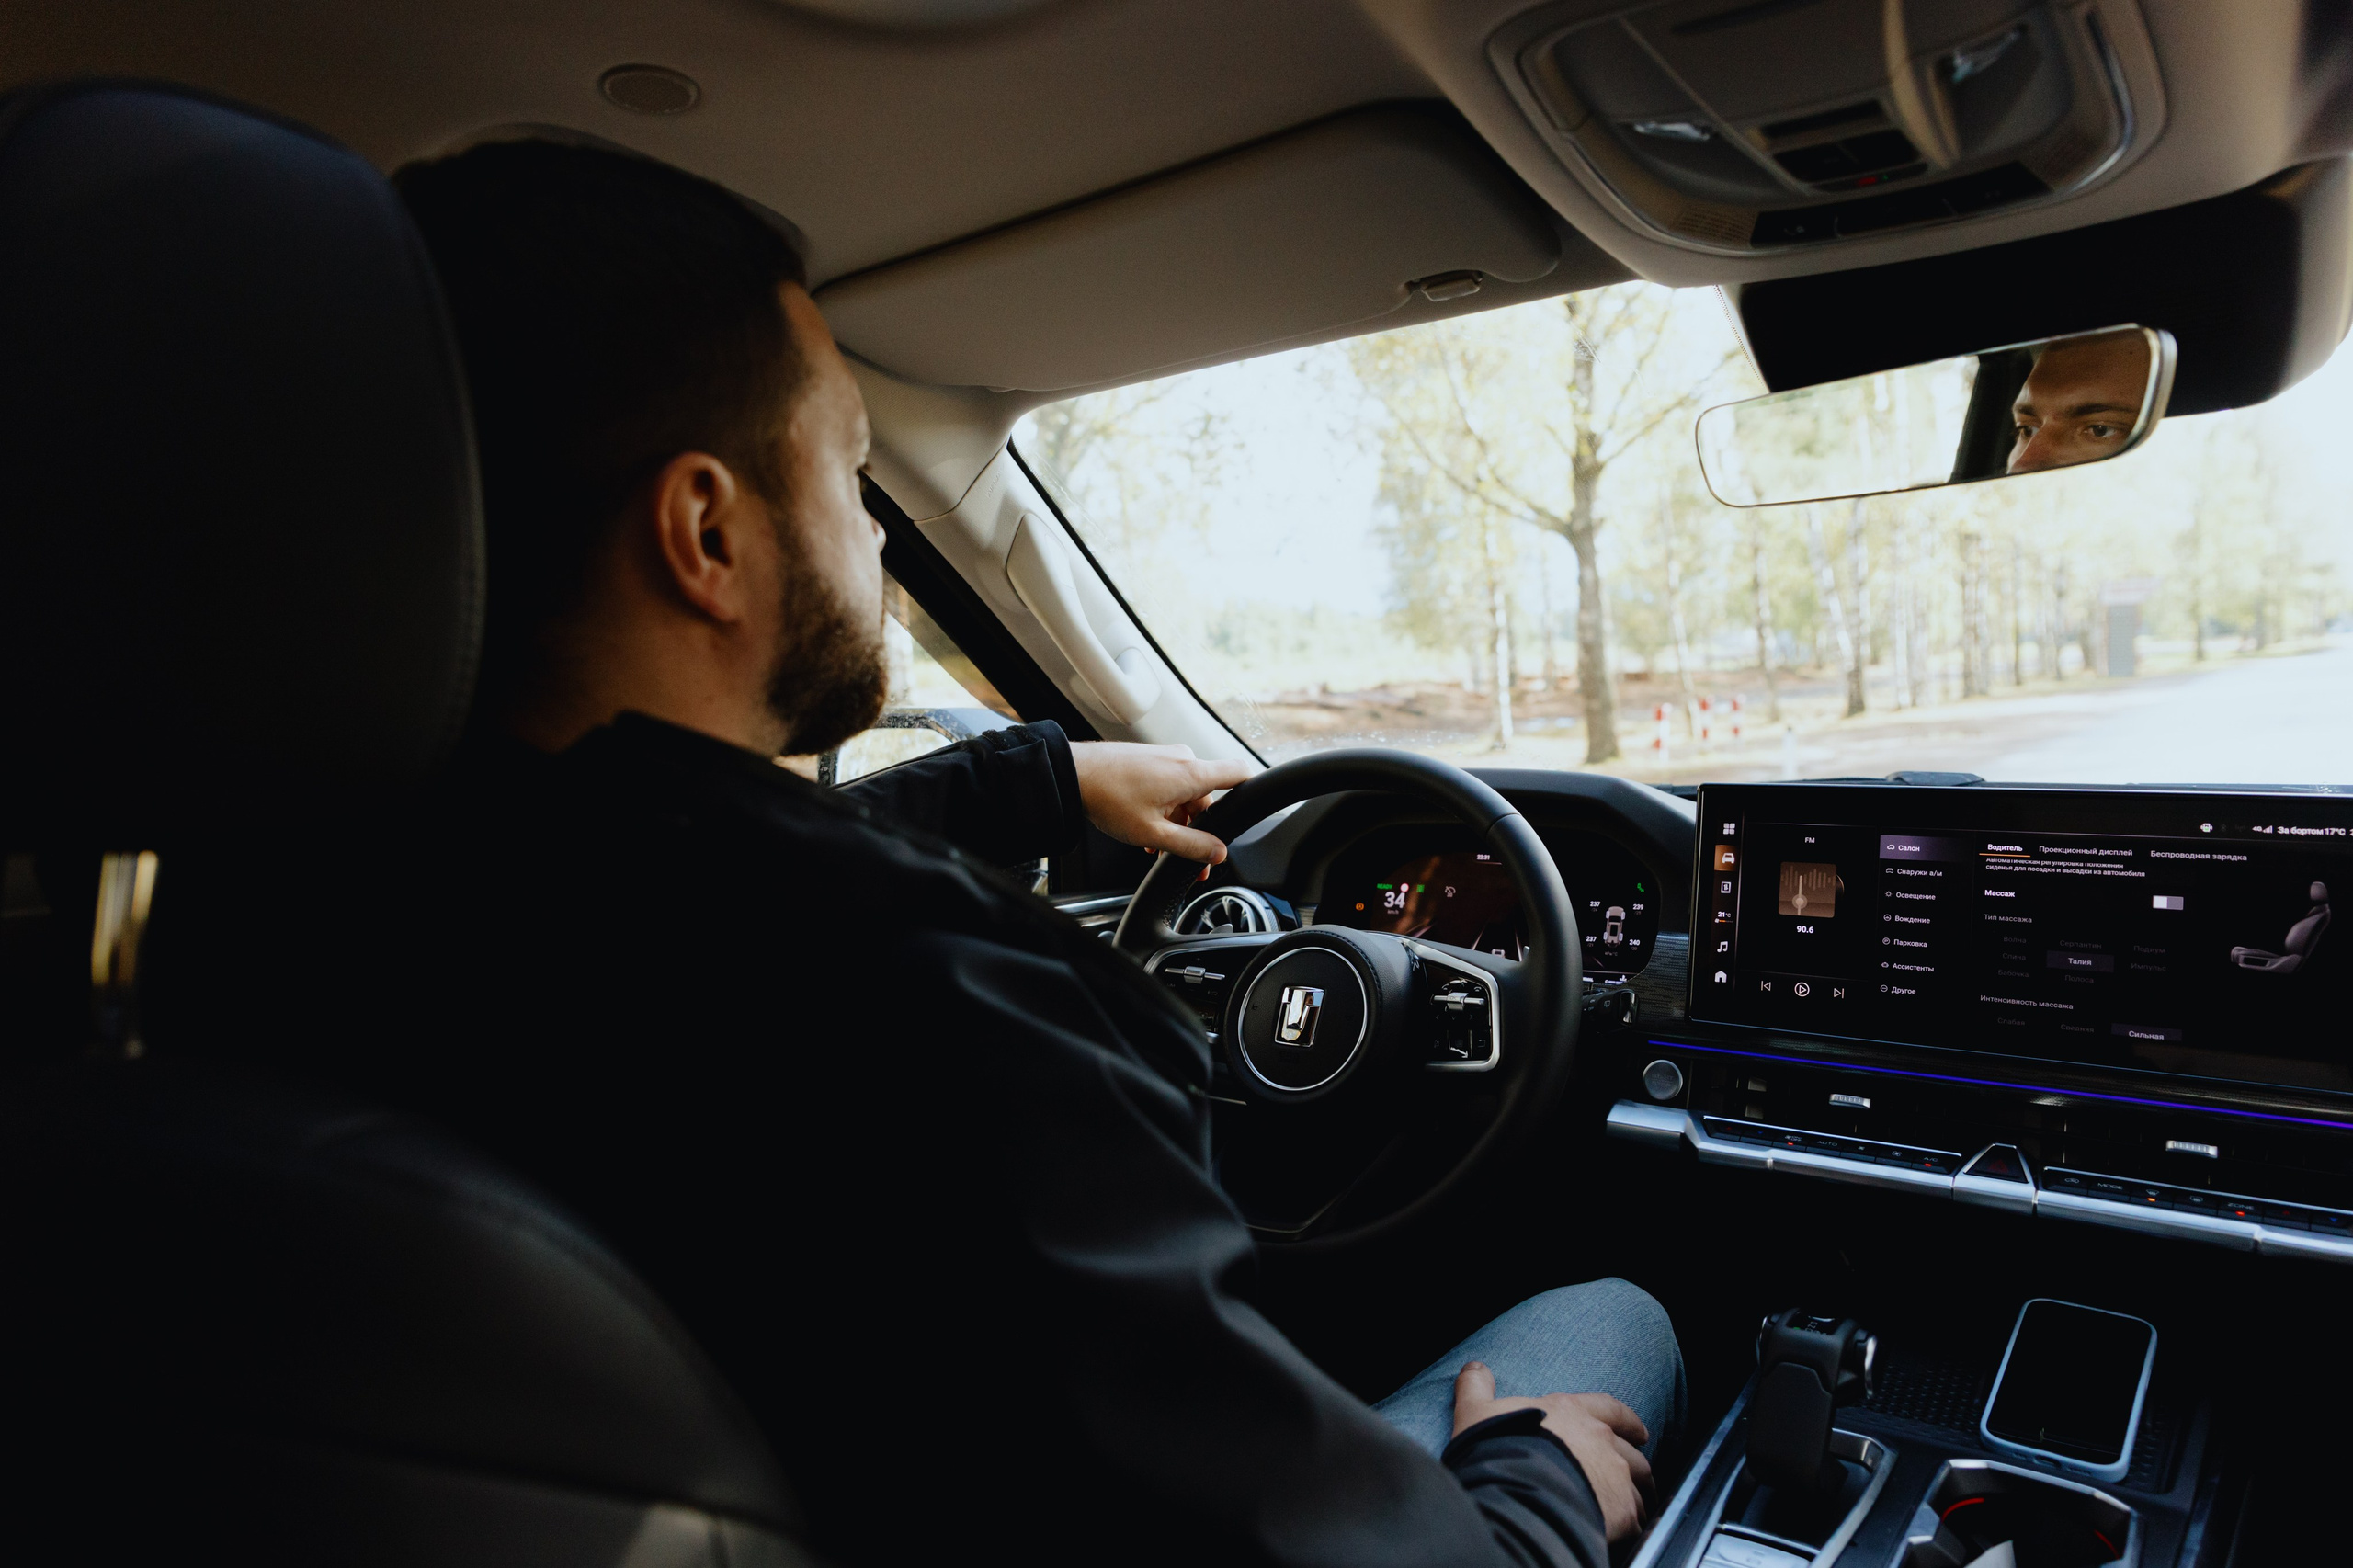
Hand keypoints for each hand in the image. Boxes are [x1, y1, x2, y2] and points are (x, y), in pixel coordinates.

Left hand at [1067, 742, 1250, 863]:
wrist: (1074, 774)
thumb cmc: (1108, 797)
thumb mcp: (1154, 832)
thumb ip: (1191, 845)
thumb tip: (1218, 853)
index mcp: (1191, 774)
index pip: (1240, 774)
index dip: (1251, 793)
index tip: (1249, 814)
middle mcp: (1182, 760)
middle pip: (1208, 796)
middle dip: (1200, 828)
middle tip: (1191, 858)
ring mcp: (1165, 757)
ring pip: (1186, 794)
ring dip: (1178, 822)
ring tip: (1157, 846)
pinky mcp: (1150, 759)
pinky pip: (1169, 786)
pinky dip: (1165, 809)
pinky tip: (1147, 830)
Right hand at [1452, 1362, 1653, 1541]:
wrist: (1516, 1490)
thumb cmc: (1498, 1448)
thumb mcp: (1477, 1411)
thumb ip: (1477, 1388)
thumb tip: (1474, 1368)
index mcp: (1573, 1412)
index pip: (1610, 1408)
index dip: (1627, 1420)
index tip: (1638, 1431)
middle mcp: (1601, 1440)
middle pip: (1633, 1452)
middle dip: (1636, 1464)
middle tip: (1637, 1475)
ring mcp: (1615, 1475)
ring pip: (1640, 1486)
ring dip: (1638, 1495)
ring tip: (1632, 1508)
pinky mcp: (1621, 1510)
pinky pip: (1635, 1519)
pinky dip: (1631, 1524)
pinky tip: (1623, 1532)